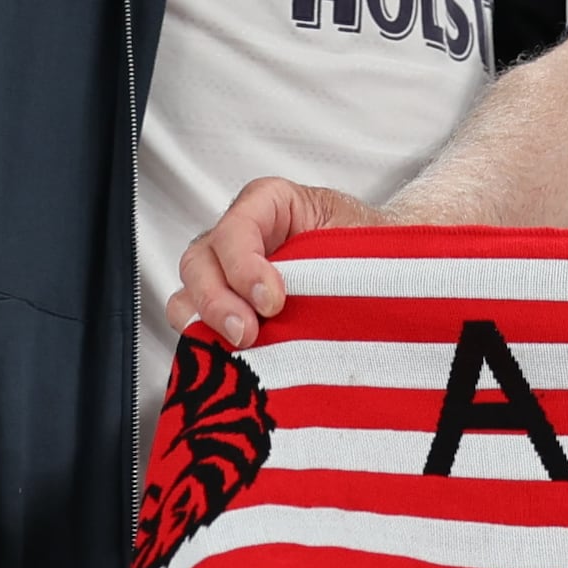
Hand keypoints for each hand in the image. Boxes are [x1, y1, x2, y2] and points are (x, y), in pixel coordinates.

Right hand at [163, 174, 387, 347]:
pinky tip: (231, 364)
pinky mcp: (224, 314)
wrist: (380, 269)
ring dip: (205, 328)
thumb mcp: (360, 236)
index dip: (245, 266)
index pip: (236, 228)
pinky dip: (205, 348)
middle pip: (199, 262)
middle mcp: (238, 238)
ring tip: (240, 353)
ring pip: (187, 298)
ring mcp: (224, 277)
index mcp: (269, 204)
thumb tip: (332, 287)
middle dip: (218, 302)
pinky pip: (195, 330)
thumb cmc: (368, 245)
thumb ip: (339, 256)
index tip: (272, 301)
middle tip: (248, 333)